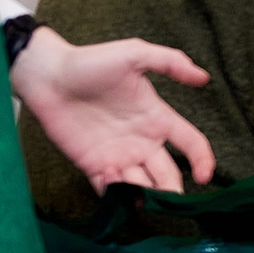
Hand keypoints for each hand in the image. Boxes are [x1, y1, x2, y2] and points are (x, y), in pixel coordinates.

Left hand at [11, 26, 216, 194]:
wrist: (48, 78)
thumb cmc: (90, 62)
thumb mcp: (135, 53)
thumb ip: (171, 62)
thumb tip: (204, 77)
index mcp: (157, 118)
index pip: (190, 142)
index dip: (202, 160)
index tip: (204, 177)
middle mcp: (142, 141)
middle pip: (168, 173)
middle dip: (173, 190)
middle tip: (169, 199)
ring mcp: (118, 156)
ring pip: (142, 186)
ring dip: (144, 194)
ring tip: (134, 186)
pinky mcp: (93, 166)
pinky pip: (111, 190)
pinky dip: (117, 195)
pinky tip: (112, 181)